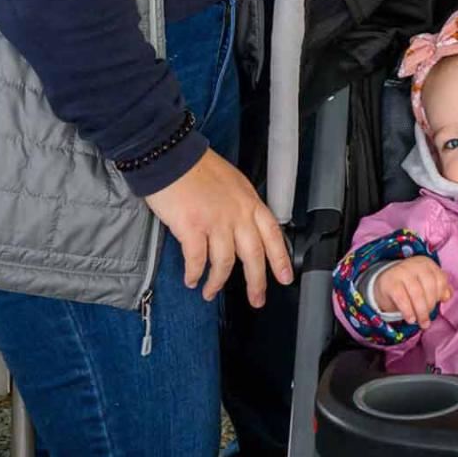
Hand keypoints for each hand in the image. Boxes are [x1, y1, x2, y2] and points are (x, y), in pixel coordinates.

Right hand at [144, 148, 293, 307]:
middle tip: (257, 299)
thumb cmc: (198, 168)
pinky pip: (196, 260)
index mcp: (248, 201)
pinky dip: (194, 273)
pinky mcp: (192, 227)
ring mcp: (215, 221)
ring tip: (210, 291)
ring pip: (224, 263)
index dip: (280, 258)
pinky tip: (191, 279)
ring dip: (217, 282)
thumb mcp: (232, 182)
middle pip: (253, 255)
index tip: (285, 277)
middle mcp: (236, 213)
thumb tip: (243, 229)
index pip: (272, 233)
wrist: (172, 156)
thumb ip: (241, 206)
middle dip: (256, 282)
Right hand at [372, 255, 452, 328]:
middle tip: (428, 317)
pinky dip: (408, 311)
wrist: (385, 284)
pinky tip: (411, 319)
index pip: (440, 278)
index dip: (441, 294)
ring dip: (421, 312)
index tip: (437, 303)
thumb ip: (440, 289)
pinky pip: (402, 298)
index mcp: (426, 263)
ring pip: (417, 293)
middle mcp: (414, 264)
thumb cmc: (411, 285)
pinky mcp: (390, 282)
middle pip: (429, 286)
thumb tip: (447, 296)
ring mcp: (401, 272)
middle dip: (431, 305)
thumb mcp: (426, 284)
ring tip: (422, 323)